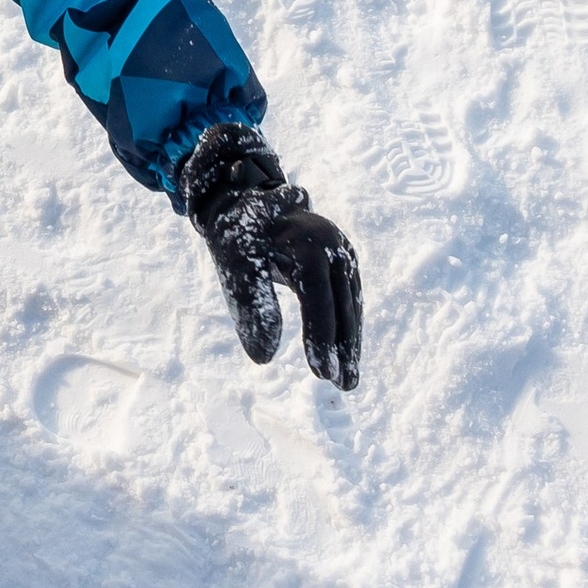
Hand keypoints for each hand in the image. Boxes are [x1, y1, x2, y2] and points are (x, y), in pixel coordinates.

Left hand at [181, 125, 361, 390]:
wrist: (246, 200)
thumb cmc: (238, 238)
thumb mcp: (236, 269)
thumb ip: (252, 309)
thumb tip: (264, 358)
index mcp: (305, 244)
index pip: (318, 299)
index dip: (321, 338)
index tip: (321, 373)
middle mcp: (331, 243)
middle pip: (343, 303)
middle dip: (343, 347)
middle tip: (344, 387)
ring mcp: (341, 249)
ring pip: (351, 302)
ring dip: (350, 341)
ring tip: (348, 380)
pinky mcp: (342, 257)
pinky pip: (349, 296)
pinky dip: (348, 324)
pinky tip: (344, 352)